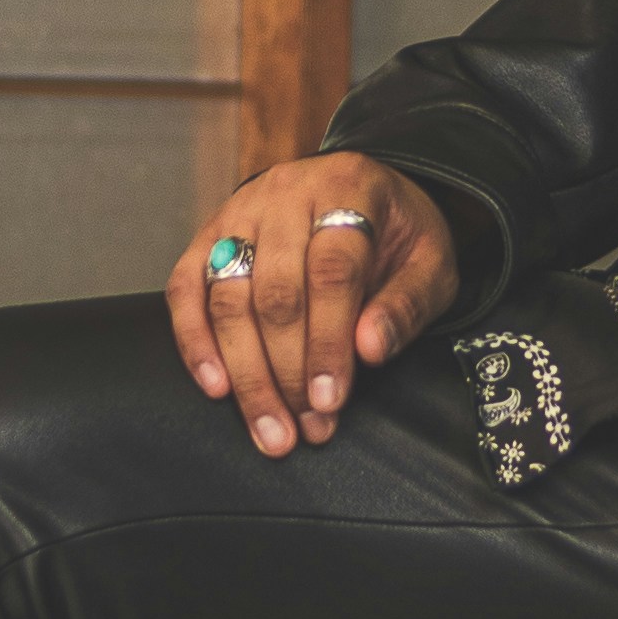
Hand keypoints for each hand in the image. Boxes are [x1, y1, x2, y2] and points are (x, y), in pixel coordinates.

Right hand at [166, 156, 460, 456]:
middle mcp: (286, 194)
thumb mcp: (430, 263)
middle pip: (275, 293)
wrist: (362, 194)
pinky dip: (195, 342)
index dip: (328, 341)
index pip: (331, 272)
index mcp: (348, 189)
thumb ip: (406, 305)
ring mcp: (239, 213)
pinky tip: (217, 388)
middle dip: (288, 371)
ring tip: (271, 429)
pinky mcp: (209, 236)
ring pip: (228, 300)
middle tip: (306, 427)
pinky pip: (187, 289)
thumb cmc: (397, 237)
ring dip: (247, 374)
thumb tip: (369, 349)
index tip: (330, 399)